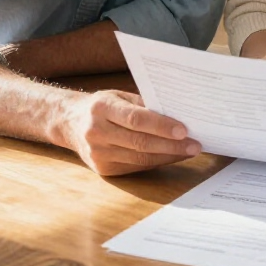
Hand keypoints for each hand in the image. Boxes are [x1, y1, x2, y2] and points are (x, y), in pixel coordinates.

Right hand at [59, 90, 200, 175]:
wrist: (70, 123)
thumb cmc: (102, 106)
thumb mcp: (119, 96)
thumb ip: (144, 104)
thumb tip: (177, 113)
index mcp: (102, 108)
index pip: (135, 119)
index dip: (161, 126)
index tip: (184, 130)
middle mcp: (96, 132)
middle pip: (140, 142)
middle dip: (171, 145)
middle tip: (195, 145)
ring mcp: (98, 153)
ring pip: (139, 158)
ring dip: (168, 156)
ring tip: (189, 151)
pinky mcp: (103, 169)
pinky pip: (135, 167)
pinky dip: (157, 162)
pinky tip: (172, 157)